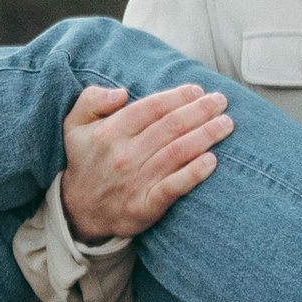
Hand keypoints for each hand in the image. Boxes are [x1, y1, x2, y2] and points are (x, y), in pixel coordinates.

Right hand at [61, 82, 231, 241]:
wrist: (79, 211)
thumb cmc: (86, 161)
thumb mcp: (75, 125)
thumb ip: (92, 99)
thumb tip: (121, 92)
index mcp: (110, 132)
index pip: (152, 108)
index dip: (178, 96)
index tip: (198, 90)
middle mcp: (124, 155)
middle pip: (170, 127)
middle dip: (200, 111)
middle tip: (221, 101)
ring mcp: (136, 181)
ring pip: (177, 152)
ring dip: (206, 135)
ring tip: (226, 124)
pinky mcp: (145, 206)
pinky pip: (174, 187)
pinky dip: (194, 173)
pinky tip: (212, 161)